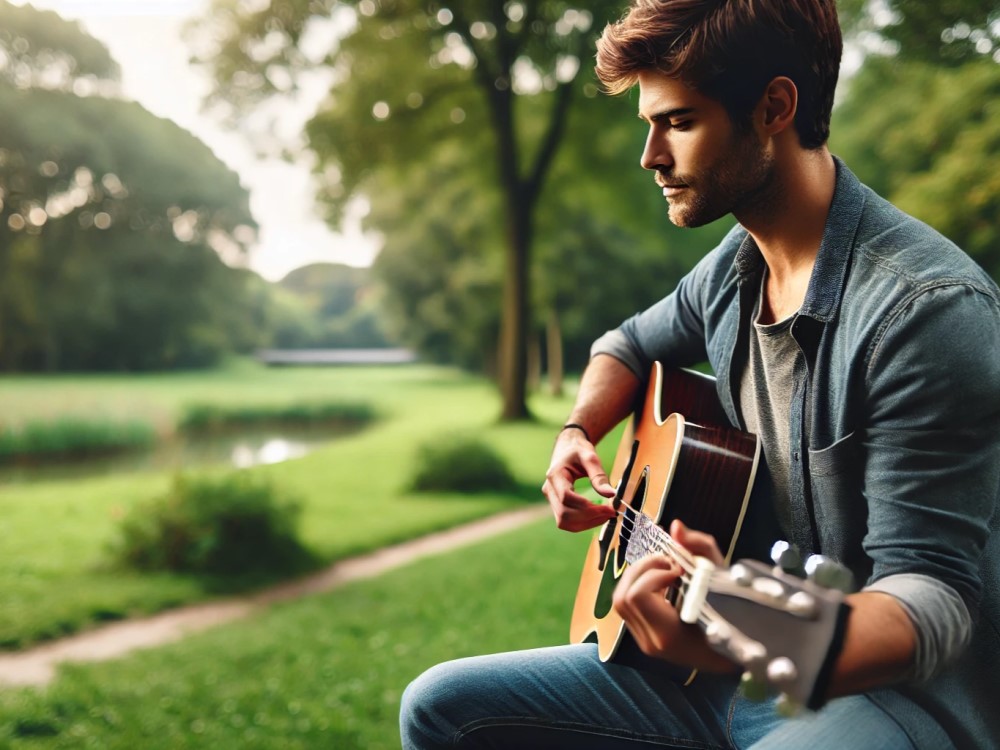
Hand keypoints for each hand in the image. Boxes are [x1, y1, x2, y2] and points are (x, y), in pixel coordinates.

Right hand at [540, 427, 616, 531]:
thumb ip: (599, 476)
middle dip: (589, 517)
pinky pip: (566, 521)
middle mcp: (549, 489)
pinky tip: (597, 517)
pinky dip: (582, 523)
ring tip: (605, 516)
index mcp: (555, 475)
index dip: (586, 506)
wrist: (567, 449)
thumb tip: (611, 494)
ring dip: (586, 523)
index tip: (608, 507)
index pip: (566, 497)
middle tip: (611, 512)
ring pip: (564, 522)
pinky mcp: (556, 505)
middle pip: (564, 513)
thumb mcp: (590, 457)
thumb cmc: (578, 451)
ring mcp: (551, 499)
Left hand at [612, 520, 735, 671]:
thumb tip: (675, 526)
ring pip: (620, 600)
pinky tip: (662, 584)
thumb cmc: (733, 615)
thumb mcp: (722, 577)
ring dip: (639, 577)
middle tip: (668, 563)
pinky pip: (627, 606)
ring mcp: (644, 641)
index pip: (638, 595)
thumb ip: (700, 547)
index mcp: (669, 634)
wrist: (736, 652)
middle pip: (623, 596)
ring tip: (665, 571)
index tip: (678, 569)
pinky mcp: (642, 637)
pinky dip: (639, 586)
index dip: (654, 574)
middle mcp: (651, 642)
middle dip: (643, 570)